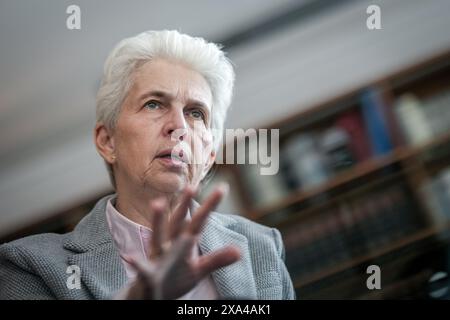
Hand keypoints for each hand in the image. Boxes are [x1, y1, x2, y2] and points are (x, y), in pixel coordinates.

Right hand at [124, 184, 240, 298]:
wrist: (152, 295)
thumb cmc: (175, 277)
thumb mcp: (199, 269)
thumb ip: (217, 259)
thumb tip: (239, 251)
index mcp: (184, 242)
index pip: (199, 222)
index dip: (210, 206)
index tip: (222, 188)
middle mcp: (170, 244)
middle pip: (178, 222)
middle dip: (184, 205)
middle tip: (191, 186)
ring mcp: (158, 258)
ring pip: (158, 236)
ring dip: (158, 220)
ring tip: (158, 203)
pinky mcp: (148, 275)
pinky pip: (143, 270)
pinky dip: (138, 264)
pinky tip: (132, 258)